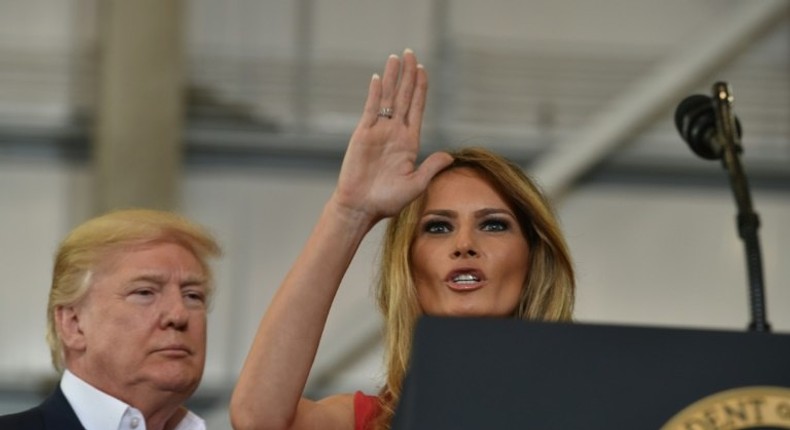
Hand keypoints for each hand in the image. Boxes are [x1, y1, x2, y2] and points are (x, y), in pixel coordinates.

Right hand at [332, 49, 453, 223]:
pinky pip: (370, 109)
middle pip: (404, 97)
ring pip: (388, 98)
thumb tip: (449, 156)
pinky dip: (375, 93)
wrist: (361, 207)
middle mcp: (395, 133)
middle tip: (411, 53)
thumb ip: (431, 168)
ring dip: (393, 78)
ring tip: (396, 57)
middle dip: (408, 75)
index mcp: (409, 143)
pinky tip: (380, 78)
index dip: (421, 89)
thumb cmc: (387, 201)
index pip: (417, 109)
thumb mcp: (416, 185)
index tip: (423, 70)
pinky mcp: (363, 134)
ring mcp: (379, 132)